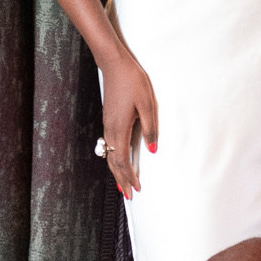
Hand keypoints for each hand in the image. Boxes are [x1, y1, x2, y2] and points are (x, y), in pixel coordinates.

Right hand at [100, 52, 158, 197]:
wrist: (114, 64)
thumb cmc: (133, 81)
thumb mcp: (148, 104)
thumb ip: (150, 128)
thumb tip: (152, 150)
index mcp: (120, 128)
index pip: (123, 161)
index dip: (129, 177)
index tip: (136, 189)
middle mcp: (111, 129)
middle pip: (114, 162)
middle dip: (121, 180)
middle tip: (128, 196)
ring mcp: (108, 124)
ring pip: (110, 155)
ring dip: (116, 171)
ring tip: (122, 183)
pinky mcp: (108, 118)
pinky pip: (109, 145)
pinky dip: (114, 159)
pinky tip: (118, 160)